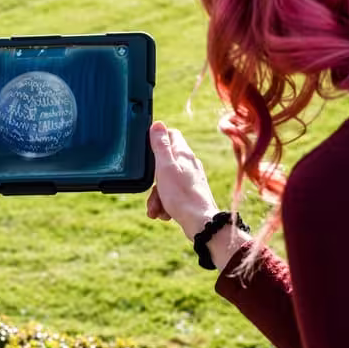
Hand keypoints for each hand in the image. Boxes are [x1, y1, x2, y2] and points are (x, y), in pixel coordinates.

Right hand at [146, 121, 219, 240]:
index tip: (148, 151)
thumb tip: (158, 124)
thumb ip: (160, 146)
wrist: (200, 223)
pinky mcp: (191, 194)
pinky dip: (165, 204)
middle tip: (151, 191)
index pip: (171, 134)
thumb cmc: (181, 195)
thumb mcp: (165, 168)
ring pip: (166, 182)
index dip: (158, 139)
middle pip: (164, 163)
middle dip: (153, 179)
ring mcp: (191, 179)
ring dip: (157, 196)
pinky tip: (164, 213)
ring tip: (156, 209)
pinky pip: (172, 195)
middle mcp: (189, 164)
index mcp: (183, 154)